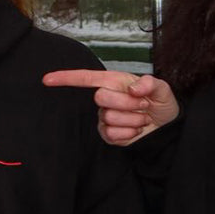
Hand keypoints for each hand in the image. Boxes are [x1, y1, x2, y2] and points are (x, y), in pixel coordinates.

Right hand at [42, 70, 179, 144]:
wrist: (167, 127)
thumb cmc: (161, 104)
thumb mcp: (163, 90)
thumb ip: (151, 83)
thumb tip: (134, 87)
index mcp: (115, 82)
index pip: (86, 78)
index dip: (66, 78)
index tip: (47, 79)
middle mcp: (107, 98)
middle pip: (100, 97)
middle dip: (126, 103)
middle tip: (143, 105)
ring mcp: (105, 117)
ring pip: (109, 118)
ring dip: (132, 120)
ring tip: (142, 118)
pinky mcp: (108, 134)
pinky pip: (111, 134)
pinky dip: (129, 133)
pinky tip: (137, 130)